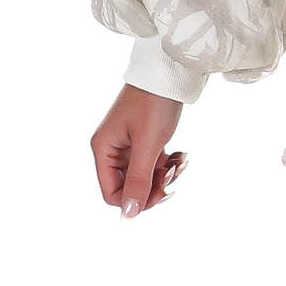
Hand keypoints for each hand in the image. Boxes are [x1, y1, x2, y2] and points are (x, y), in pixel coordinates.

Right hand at [90, 84, 188, 218]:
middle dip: (153, 186)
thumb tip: (128, 215)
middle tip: (175, 175)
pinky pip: (153, 163)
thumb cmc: (155, 102)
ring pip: (144, 175)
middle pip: (129, 186)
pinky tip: (182, 155)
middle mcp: (112, 148)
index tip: (161, 193)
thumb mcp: (148, 144)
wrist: (170, 70)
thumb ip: (138, 180)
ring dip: (164, 175)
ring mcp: (128, 143)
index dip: (135, 200)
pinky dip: (168, 163)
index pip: (112, 192)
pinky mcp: (144, 138)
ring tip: (181, 162)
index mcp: (103, 149)